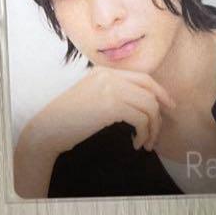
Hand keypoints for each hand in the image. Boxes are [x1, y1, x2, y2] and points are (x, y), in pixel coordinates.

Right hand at [32, 68, 177, 153]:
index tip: (168, 105)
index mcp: (105, 71)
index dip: (160, 92)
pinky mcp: (111, 105)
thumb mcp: (93, 96)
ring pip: (149, 106)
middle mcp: (110, 76)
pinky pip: (141, 119)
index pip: (143, 78)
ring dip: (153, 128)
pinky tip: (136, 143)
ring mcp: (111, 89)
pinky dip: (144, 133)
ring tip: (146, 142)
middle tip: (160, 130)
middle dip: (160, 111)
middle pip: (150, 91)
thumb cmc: (69, 118)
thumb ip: (115, 92)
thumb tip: (145, 103)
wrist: (47, 129)